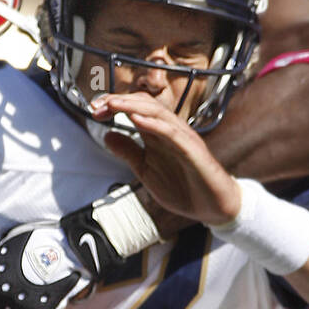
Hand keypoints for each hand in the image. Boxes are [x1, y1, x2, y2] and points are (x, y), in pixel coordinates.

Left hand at [90, 93, 241, 225]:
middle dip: (119, 101)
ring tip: (112, 104)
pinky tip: (137, 120)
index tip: (94, 110)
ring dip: (133, 106)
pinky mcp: (193, 150)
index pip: (135, 109)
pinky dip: (154, 124)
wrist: (213, 207)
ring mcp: (183, 138)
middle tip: (97, 105)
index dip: (114, 106)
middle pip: (144, 104)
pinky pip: (172, 132)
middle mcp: (170, 130)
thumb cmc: (185, 189)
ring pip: (157, 112)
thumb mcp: (147, 171)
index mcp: (158, 134)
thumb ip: (129, 152)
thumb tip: (107, 136)